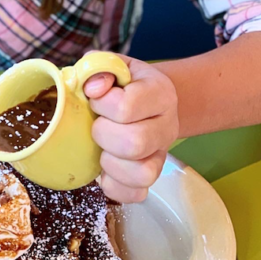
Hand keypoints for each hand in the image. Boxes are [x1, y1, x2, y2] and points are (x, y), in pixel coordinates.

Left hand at [83, 55, 178, 203]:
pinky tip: (105, 169)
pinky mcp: (152, 178)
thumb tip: (92, 87)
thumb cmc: (124, 83)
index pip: (126, 106)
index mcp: (160, 92)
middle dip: (104, 134)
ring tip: (102, 148)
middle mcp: (167, 125)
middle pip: (135, 142)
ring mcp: (162, 154)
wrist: (149, 101)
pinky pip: (137, 194)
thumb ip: (97, 66)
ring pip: (142, 173)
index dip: (102, 104)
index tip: (96, 98)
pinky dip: (115, 186)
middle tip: (97, 125)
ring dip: (110, 163)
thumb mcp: (113, 65)